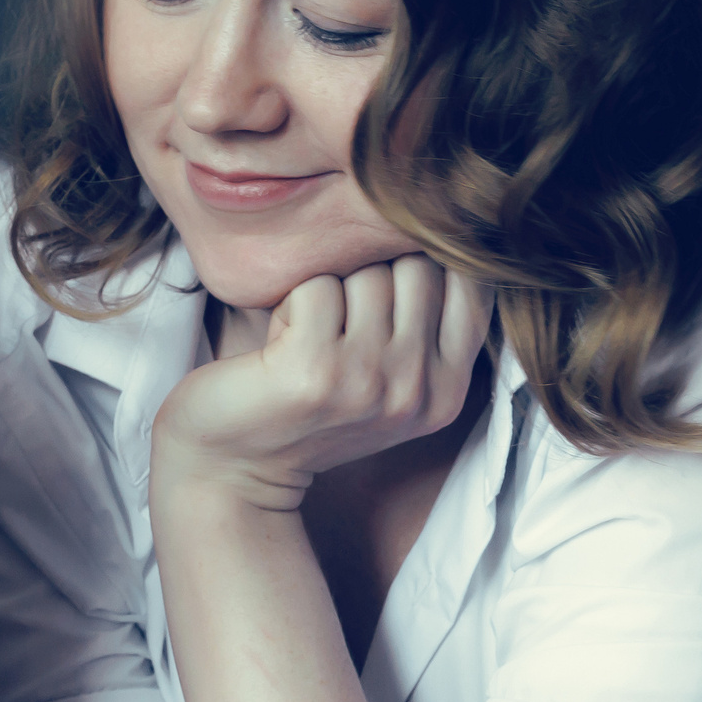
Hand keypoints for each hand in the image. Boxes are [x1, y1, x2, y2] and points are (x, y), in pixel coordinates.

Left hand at [155, 256, 491, 509]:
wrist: (230, 467)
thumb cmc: (305, 406)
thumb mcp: (388, 381)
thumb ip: (429, 326)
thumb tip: (457, 234)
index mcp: (446, 393)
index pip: (471, 287)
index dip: (422, 270)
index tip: (380, 301)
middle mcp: (416, 391)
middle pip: (419, 268)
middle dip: (369, 278)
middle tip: (333, 324)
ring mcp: (368, 381)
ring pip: (367, 274)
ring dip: (326, 291)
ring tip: (305, 337)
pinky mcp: (314, 369)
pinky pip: (316, 286)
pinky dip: (288, 304)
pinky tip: (278, 345)